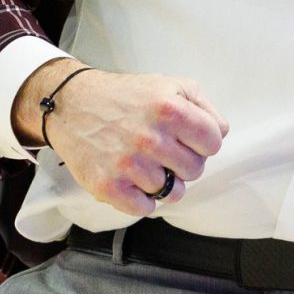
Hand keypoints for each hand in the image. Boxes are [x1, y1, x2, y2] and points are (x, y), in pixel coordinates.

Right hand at [14, 61, 228, 216]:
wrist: (72, 105)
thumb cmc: (125, 96)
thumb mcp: (170, 85)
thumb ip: (203, 106)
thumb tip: (220, 133)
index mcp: (169, 109)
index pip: (213, 143)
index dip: (203, 142)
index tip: (187, 139)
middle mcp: (150, 137)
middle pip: (195, 170)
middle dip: (183, 162)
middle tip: (163, 150)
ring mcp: (128, 164)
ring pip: (173, 192)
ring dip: (163, 181)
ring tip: (146, 163)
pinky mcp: (108, 187)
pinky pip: (145, 208)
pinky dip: (142, 198)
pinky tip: (132, 178)